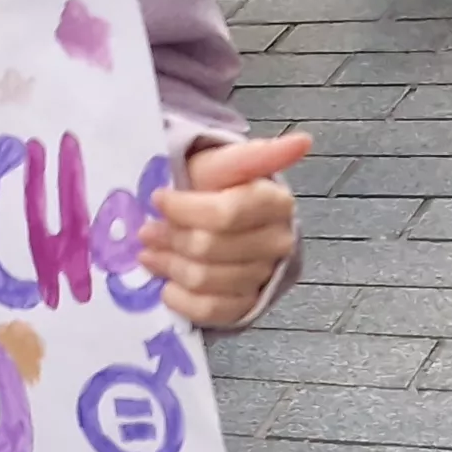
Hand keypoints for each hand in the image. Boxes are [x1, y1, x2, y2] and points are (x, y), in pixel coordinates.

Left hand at [146, 131, 308, 328]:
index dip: (184, 209)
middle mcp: (277, 242)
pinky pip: (209, 311)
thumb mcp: (223, 163)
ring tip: (151, 252)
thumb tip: (303, 140)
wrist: (208, 218)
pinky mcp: (245, 305)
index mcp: (274, 203)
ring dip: (169, 265)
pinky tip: (168, 285)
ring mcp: (262, 276)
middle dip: (170, 238)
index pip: (224, 214)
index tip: (159, 198)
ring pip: (205, 279)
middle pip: (208, 248)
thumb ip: (256, 155)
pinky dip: (181, 299)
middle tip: (148, 230)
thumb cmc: (211, 187)